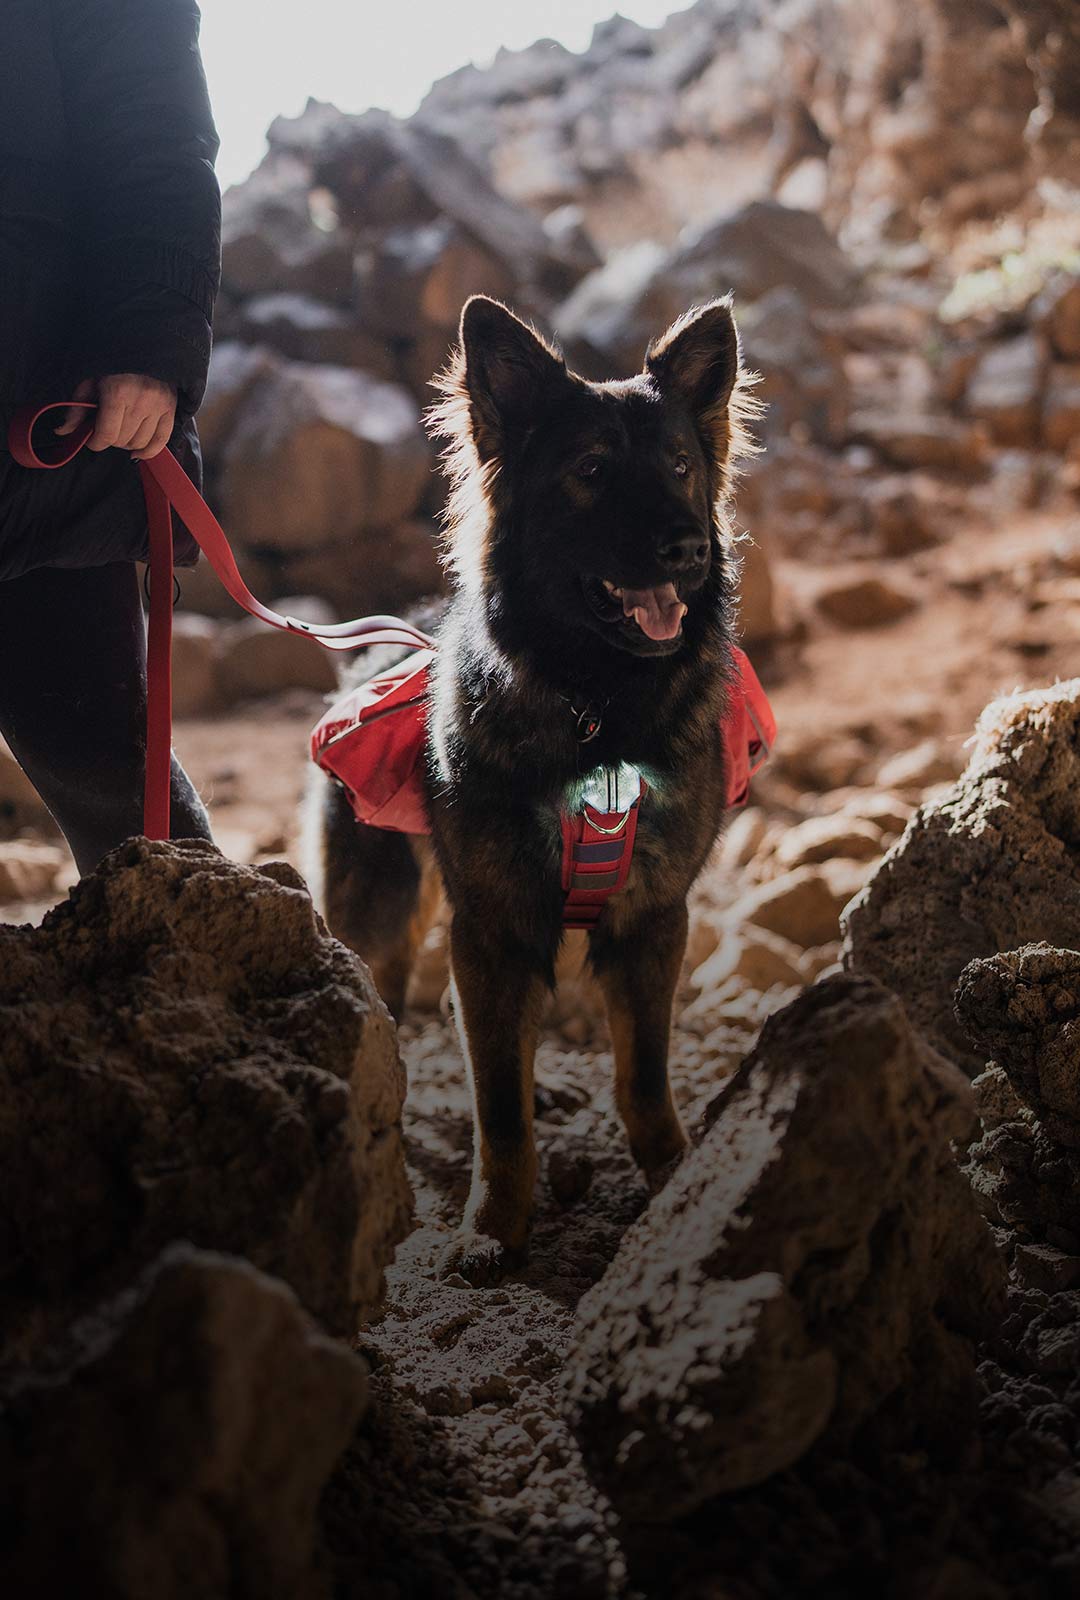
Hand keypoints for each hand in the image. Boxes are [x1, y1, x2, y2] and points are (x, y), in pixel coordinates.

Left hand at [56, 374, 177, 459]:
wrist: (142, 346)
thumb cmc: (112, 363)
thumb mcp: (90, 380)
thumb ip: (77, 408)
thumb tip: (63, 431)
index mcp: (117, 392)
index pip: (107, 435)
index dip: (95, 443)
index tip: (91, 439)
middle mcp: (141, 401)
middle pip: (122, 440)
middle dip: (110, 440)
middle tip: (105, 430)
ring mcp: (158, 405)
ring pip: (140, 442)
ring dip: (127, 444)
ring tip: (120, 432)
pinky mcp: (170, 408)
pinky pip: (161, 441)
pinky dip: (149, 451)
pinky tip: (137, 452)